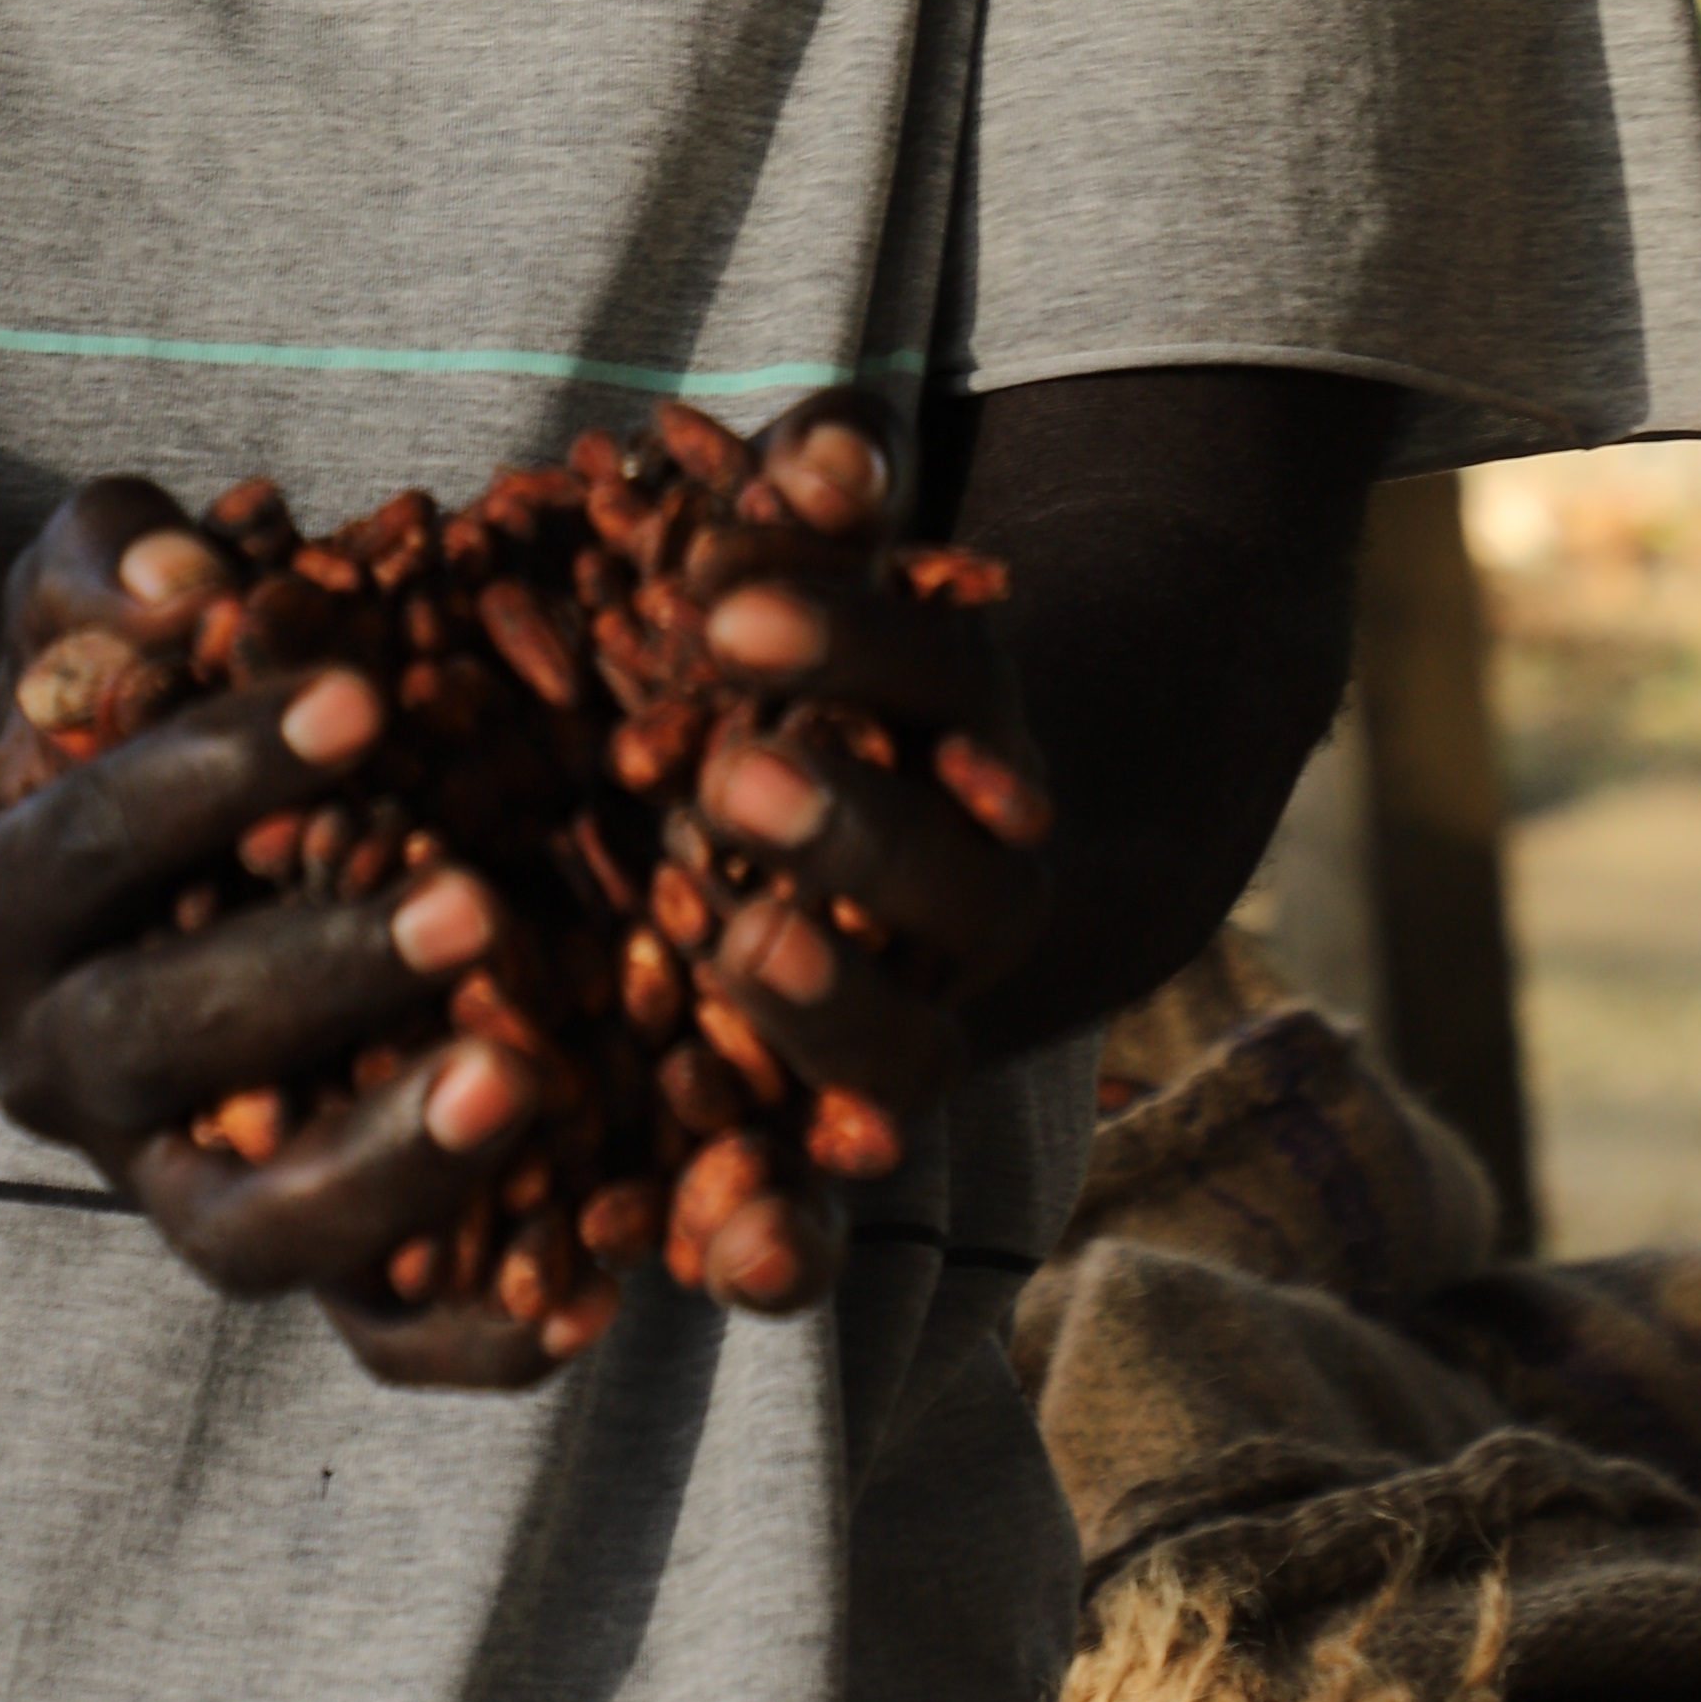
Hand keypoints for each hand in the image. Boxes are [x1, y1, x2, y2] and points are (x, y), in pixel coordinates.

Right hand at [0, 479, 564, 1389]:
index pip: (88, 843)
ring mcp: (166, 1180)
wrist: (115, 845)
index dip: (215, 775)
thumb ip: (112, 563)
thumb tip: (191, 582)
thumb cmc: (130, 689)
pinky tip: (591, 1289)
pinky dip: (468, 1334)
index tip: (369, 701)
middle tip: (474, 897)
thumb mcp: (89, 590)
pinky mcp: (284, 1250)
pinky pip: (369, 1335)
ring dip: (383, 1169)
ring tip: (522, 1075)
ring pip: (247, 1233)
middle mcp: (53, 1068)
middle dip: (313, 974)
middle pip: (158, 1048)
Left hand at [681, 398, 1054, 1220]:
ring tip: (737, 961)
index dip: (844, 646)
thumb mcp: (847, 561)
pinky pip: (822, 1210)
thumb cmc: (854, 671)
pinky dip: (787, 1240)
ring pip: (900, 1057)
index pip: (933, 681)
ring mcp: (917, 1027)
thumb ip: (837, 495)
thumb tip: (830, 444)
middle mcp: (971, 899)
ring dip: (826, 1018)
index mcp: (974, 744)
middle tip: (732, 784)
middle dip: (849, 833)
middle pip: (947, 882)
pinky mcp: (834, 1139)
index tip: (720, 616)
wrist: (981, 844)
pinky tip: (726, 1257)